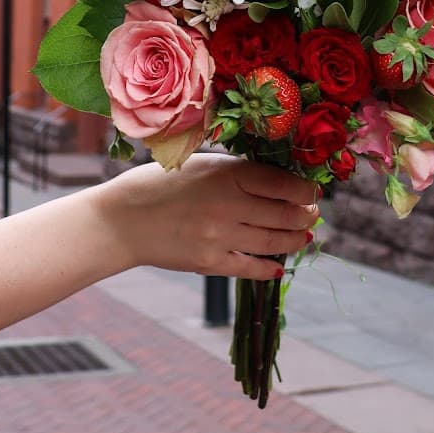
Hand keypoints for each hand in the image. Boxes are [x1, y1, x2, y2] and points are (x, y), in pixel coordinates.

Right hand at [92, 153, 319, 280]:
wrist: (120, 220)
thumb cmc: (159, 184)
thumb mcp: (200, 164)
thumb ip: (236, 171)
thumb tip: (277, 181)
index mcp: (227, 173)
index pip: (282, 182)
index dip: (304, 190)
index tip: (312, 192)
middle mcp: (228, 204)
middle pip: (284, 213)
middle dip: (305, 215)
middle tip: (313, 214)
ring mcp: (220, 236)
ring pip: (273, 241)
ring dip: (295, 240)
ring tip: (303, 237)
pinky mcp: (210, 262)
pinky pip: (250, 267)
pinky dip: (269, 269)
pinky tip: (279, 267)